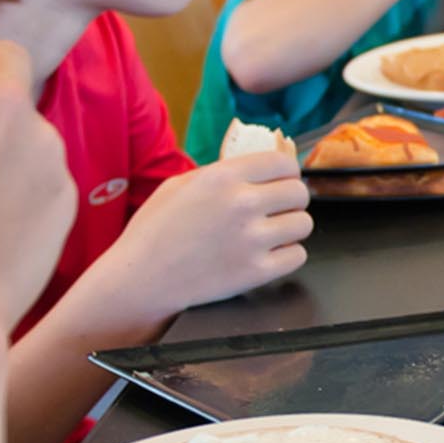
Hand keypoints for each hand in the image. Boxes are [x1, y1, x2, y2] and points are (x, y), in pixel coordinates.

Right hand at [76, 150, 310, 326]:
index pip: (283, 163)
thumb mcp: (181, 185)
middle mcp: (243, 203)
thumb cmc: (154, 230)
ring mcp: (252, 239)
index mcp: (224, 177)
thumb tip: (258, 169)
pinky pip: (298, 256)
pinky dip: (287, 256)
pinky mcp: (257, 271)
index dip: (287, 173)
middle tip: (277, 210)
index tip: (282, 182)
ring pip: (303, 224)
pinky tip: (267, 255)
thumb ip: (222, 174)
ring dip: (290, 229)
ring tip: (271, 233)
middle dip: (291, 201)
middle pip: (299, 193)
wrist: (140, 279)